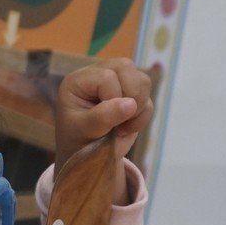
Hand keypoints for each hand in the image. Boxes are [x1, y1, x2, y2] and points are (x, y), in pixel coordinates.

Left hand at [54, 58, 153, 177]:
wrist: (84, 155)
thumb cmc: (76, 140)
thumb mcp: (84, 130)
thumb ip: (103, 117)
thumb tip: (131, 104)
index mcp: (79, 81)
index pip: (106, 76)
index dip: (113, 98)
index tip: (105, 122)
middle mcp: (97, 74)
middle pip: (127, 68)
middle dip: (130, 97)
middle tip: (120, 123)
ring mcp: (116, 82)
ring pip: (142, 80)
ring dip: (139, 107)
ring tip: (122, 127)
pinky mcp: (130, 94)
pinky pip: (149, 97)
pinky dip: (143, 115)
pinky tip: (127, 128)